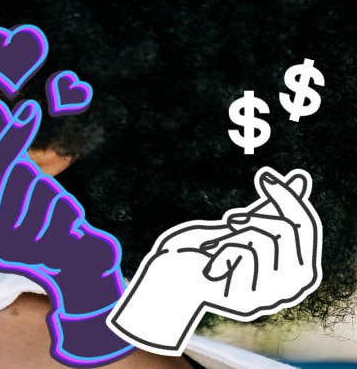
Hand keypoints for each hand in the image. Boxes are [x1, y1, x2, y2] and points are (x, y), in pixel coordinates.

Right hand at [0, 98, 131, 365]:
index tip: (28, 109)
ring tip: (56, 222)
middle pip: (17, 178)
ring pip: (41, 192)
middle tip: (46, 198)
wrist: (76, 278)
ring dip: (55, 200)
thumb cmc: (43, 226)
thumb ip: (4, 149)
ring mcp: (13, 252)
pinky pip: (60, 210)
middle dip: (36, 179)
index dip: (9, 137)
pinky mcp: (44, 259)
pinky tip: (68, 230)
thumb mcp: (20, 187)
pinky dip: (68, 213)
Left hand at [108, 167, 322, 354]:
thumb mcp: (239, 225)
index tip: (264, 176)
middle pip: (288, 229)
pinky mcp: (250, 300)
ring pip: (264, 239)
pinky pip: (243, 252)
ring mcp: (273, 296)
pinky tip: (211, 268)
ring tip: (217, 251)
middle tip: (230, 219)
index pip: (305, 225)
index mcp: (299, 268)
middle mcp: (293, 287)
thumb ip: (270, 208)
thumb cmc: (203, 252)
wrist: (170, 280)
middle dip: (254, 217)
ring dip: (232, 237)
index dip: (287, 197)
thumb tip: (300, 177)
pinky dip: (222, 251)